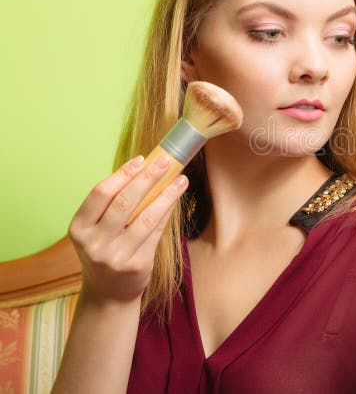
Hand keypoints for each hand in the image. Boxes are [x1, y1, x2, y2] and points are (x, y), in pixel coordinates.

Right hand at [68, 155, 187, 303]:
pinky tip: (176, 198)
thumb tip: (145, 167)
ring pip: (146, 217)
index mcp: (79, 229)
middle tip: (165, 161)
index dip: (122, 174)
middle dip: (147, 178)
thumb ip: (112, 205)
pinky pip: (157, 231)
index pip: (100, 193)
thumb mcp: (97, 230)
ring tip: (181, 179)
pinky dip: (168, 211)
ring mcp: (116, 256)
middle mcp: (94, 244)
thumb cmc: (106, 250)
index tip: (141, 159)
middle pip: (124, 202)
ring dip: (166, 194)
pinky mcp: (137, 265)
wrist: (109, 293)